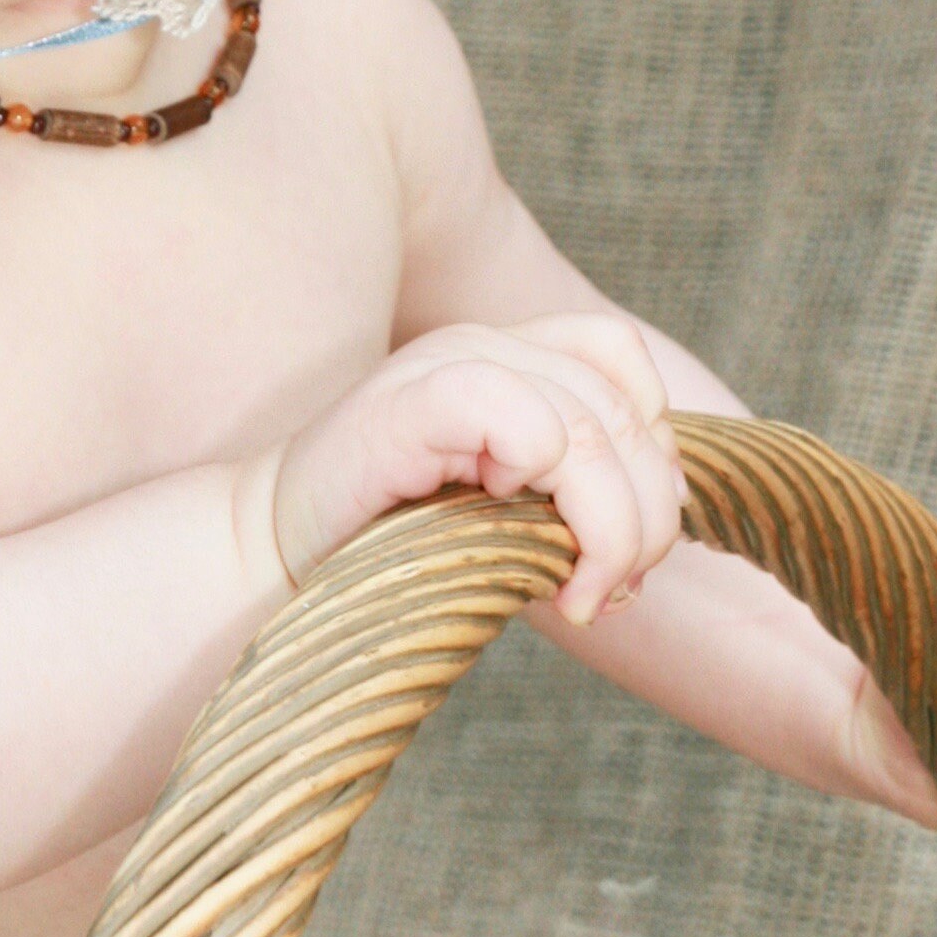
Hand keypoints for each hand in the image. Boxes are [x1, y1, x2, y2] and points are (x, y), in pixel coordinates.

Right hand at [268, 312, 687, 623]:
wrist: (269, 560)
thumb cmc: (388, 545)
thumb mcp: (505, 511)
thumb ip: (576, 492)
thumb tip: (667, 518)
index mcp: (508, 354)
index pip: (623, 361)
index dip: (653, 453)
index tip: (625, 542)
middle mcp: (482, 342)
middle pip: (625, 412)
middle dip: (644, 521)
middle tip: (606, 591)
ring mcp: (441, 364)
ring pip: (590, 429)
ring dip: (607, 530)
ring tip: (575, 594)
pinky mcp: (405, 403)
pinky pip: (518, 419)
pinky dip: (540, 483)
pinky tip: (510, 536)